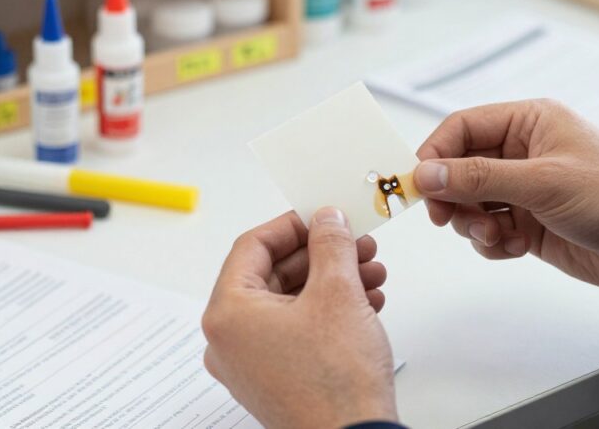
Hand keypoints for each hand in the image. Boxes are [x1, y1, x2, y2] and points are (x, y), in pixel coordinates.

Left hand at [202, 208, 396, 427]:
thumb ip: (330, 244)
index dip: (292, 225)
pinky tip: (365, 303)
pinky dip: (327, 312)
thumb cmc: (335, 383)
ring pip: (289, 303)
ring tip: (371, 274)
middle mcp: (229, 340)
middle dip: (322, 256)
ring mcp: (249, 364)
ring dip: (332, 283)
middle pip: (273, 275)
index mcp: (227, 313)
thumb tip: (326, 219)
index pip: (252, 246)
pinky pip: (295, 331)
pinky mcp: (274, 380)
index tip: (322, 216)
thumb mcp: (337, 293)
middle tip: (357, 244)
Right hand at [415, 100, 598, 307]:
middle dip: (452, 195)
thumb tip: (426, 174)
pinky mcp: (529, 223)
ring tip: (496, 234)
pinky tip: (515, 246)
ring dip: (473, 222)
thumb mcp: (543, 183)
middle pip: (460, 167)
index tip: (418, 184)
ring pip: (470, 201)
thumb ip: (479, 178)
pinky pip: (488, 229)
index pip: (462, 128)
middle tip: (446, 218)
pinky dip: (491, 241)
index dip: (435, 153)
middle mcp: (524, 152)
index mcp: (529, 123)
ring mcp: (525, 189)